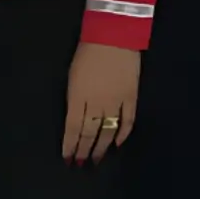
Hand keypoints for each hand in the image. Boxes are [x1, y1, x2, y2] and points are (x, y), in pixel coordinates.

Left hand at [62, 42, 141, 162]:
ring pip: (107, 131)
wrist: (114, 35)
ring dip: (101, 147)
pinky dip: (122, 134)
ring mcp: (116, 102)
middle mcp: (96, 104)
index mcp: (78, 97)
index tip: (68, 158)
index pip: (72, 128)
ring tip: (97, 159)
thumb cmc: (87, 52)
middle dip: (84, 150)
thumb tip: (75, 119)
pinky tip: (117, 144)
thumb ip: (74, 99)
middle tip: (81, 163)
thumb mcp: (72, 76)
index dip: (70, 145)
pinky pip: (127, 121)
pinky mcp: (131, 97)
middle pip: (89, 133)